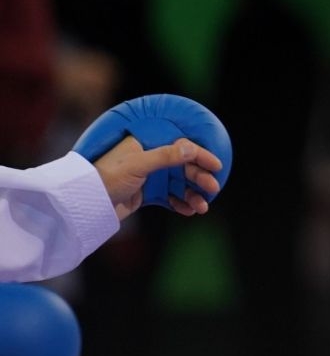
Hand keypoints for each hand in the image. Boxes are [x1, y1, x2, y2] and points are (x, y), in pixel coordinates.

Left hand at [93, 136, 223, 218]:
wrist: (86, 205)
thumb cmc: (107, 178)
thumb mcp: (137, 165)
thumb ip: (165, 156)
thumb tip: (191, 148)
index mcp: (147, 145)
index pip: (181, 147)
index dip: (201, 155)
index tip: (217, 166)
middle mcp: (150, 159)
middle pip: (184, 167)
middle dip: (200, 178)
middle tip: (213, 189)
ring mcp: (149, 177)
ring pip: (179, 184)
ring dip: (193, 194)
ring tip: (201, 207)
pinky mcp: (145, 194)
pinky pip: (170, 198)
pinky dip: (181, 203)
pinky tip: (188, 211)